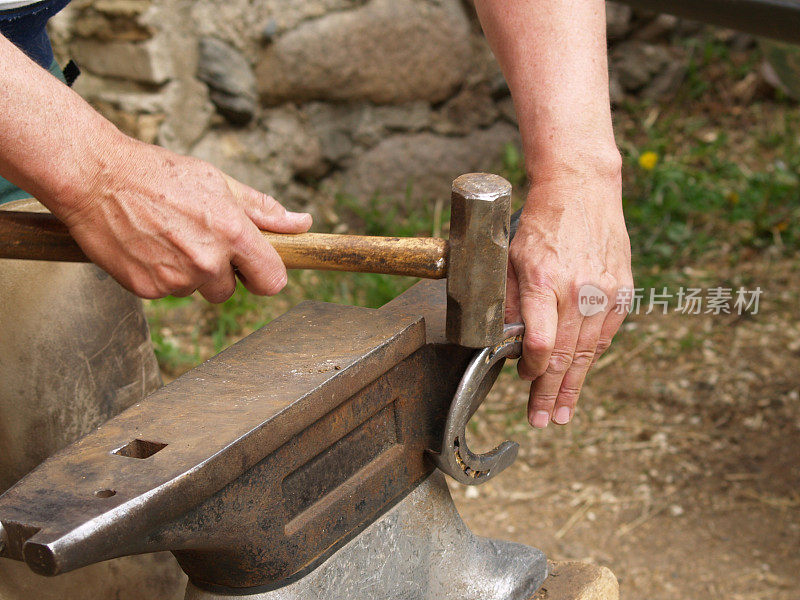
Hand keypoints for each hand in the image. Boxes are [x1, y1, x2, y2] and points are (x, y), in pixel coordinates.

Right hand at [54, 136, 310, 301]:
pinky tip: (148, 246)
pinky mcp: (147, 288)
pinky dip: (160, 274)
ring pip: (196, 290)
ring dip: (188, 272)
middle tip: (196, 237)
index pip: (272, 280)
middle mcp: (207, 261)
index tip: (256, 268)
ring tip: (167, 236)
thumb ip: (263, 210)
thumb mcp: (219, 182)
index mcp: (232, 232)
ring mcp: (176, 278)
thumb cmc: (161, 174)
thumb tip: (302, 223)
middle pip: (229, 290)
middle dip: (219, 270)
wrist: (96, 177)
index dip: (266, 275)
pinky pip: (166, 292)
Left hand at [506, 163, 632, 427]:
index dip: (531, 368)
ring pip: (588, 351)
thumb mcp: (511, 256)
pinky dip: (592, 355)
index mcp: (545, 280)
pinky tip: (581, 374)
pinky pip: (605, 333)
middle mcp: (578, 289)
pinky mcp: (622, 289)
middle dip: (551, 392)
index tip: (522, 379)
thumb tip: (502, 339)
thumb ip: (508, 300)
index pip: (541, 342)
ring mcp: (604, 290)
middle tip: (543, 419)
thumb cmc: (541, 222)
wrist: (582, 189)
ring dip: (574, 384)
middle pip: (565, 355)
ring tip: (562, 411)